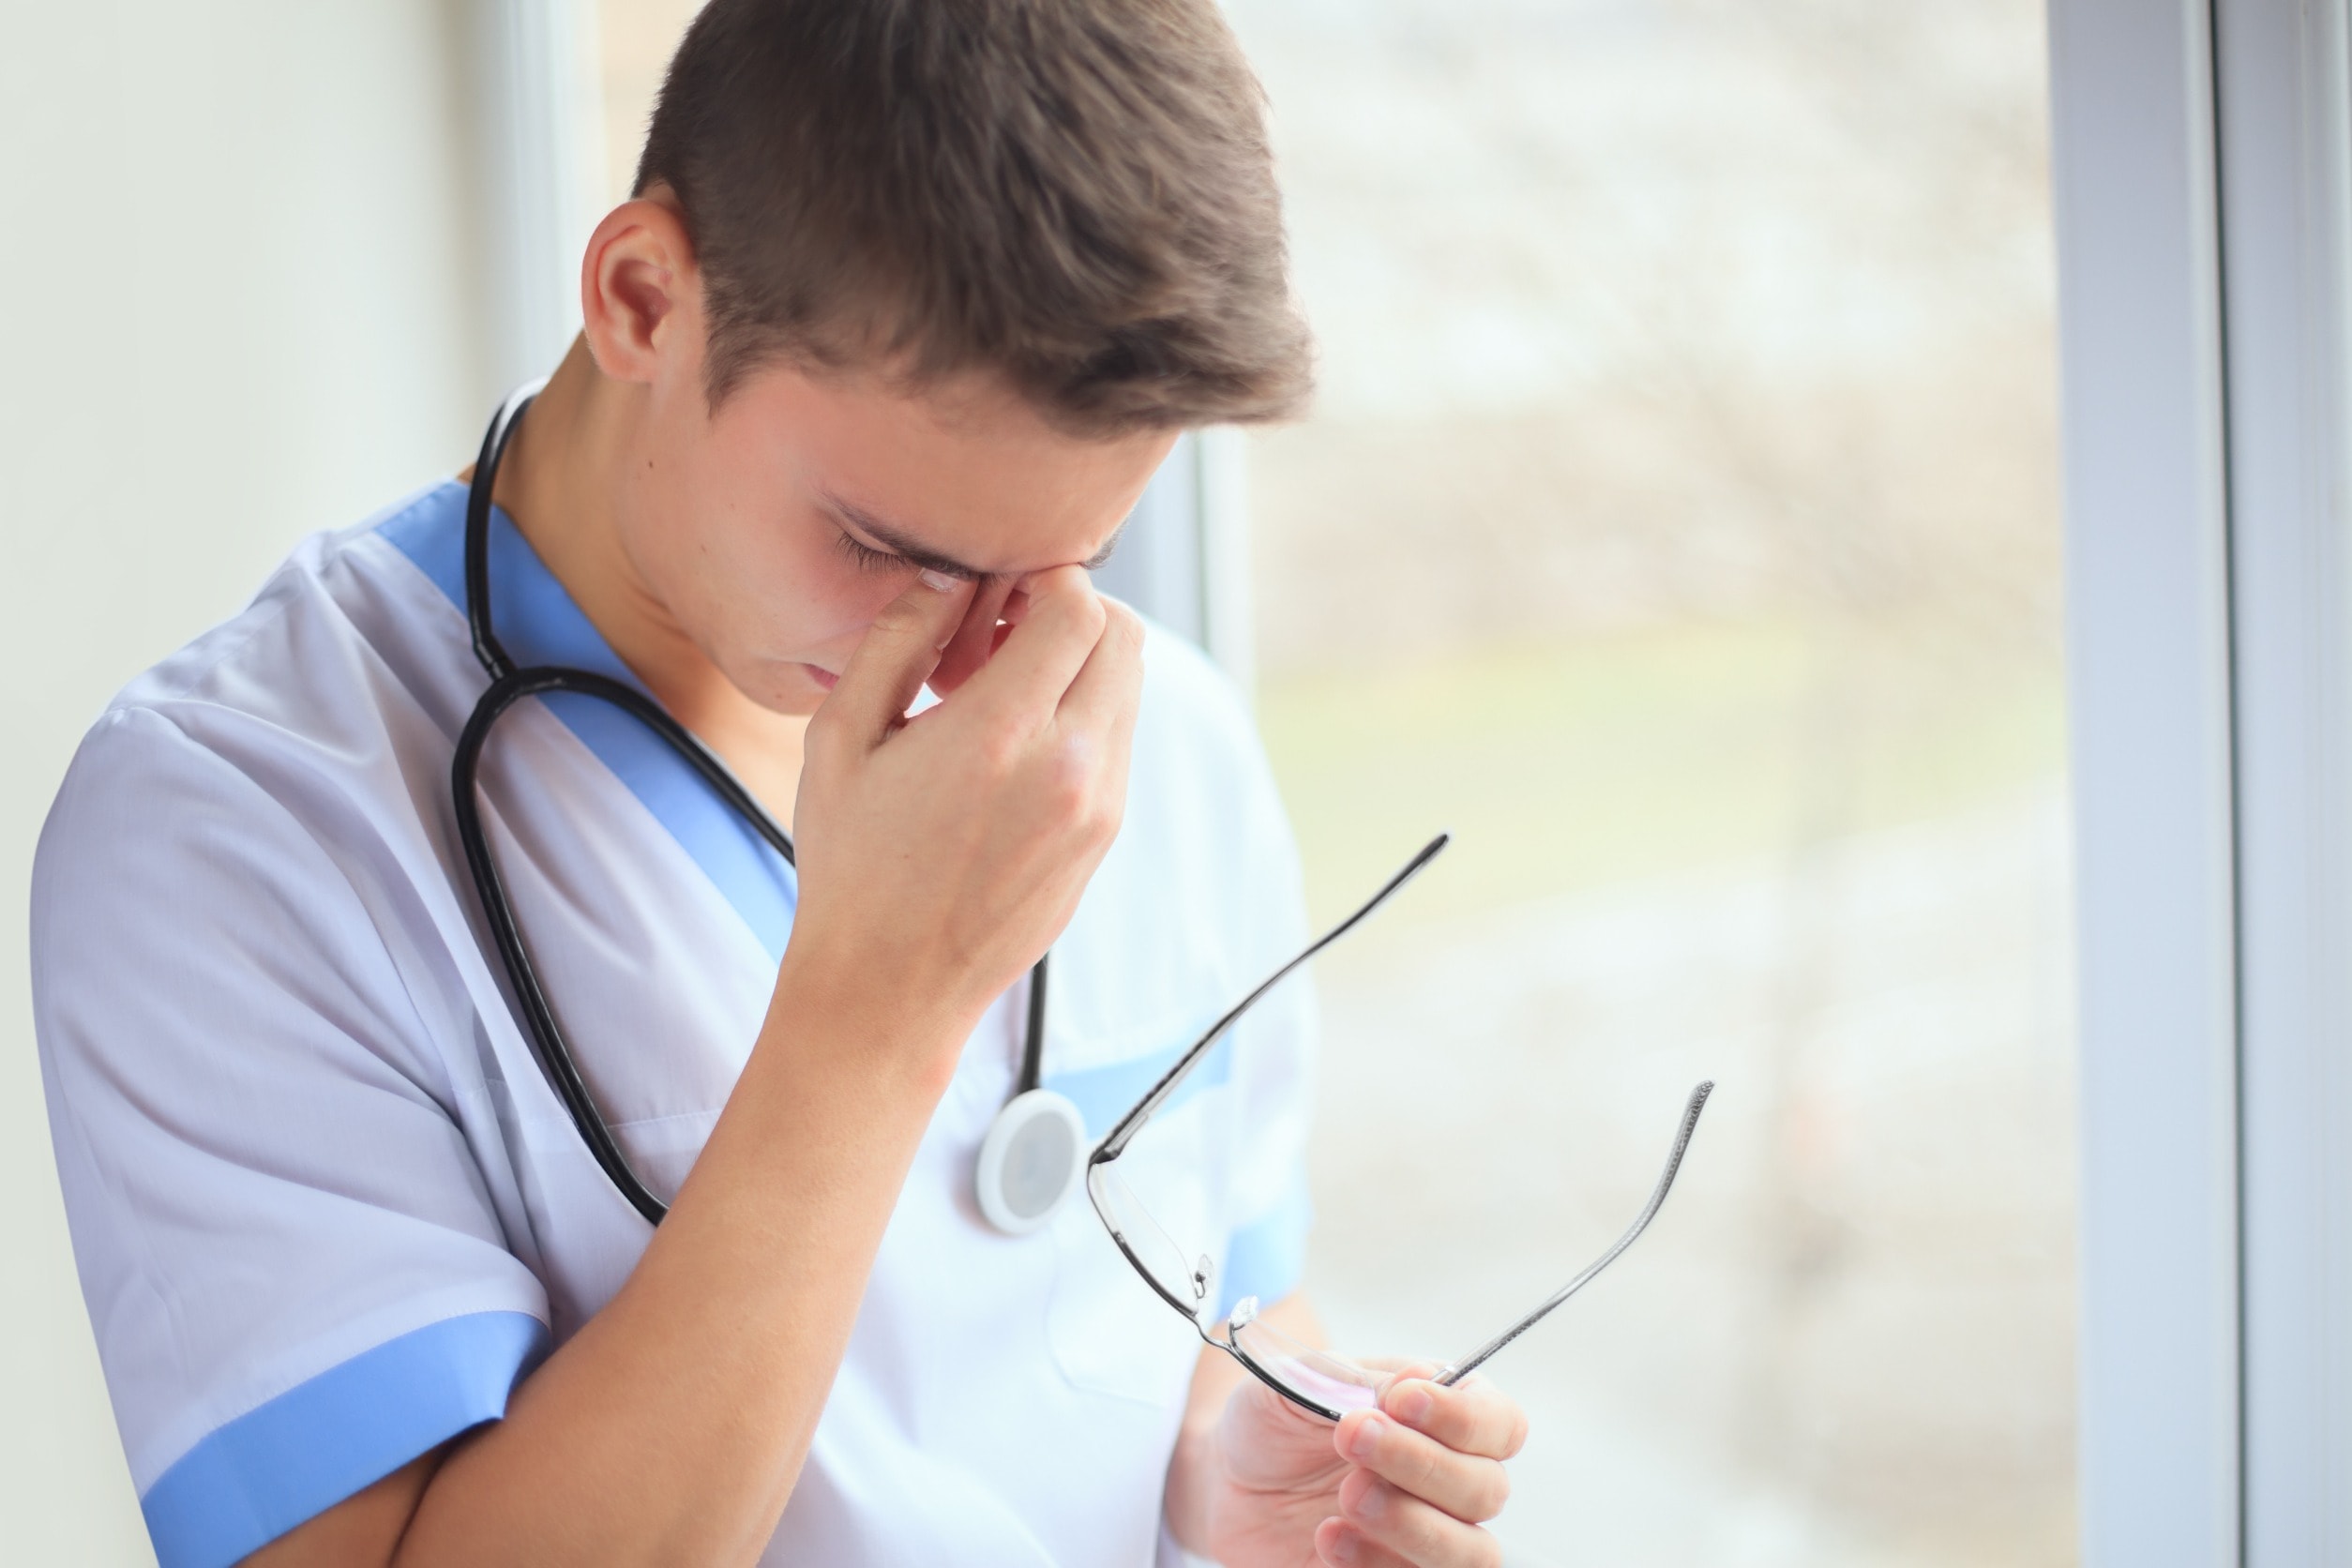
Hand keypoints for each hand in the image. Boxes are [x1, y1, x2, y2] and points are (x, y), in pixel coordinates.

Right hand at [785, 565, 1142, 1068]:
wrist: (889, 990)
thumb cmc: (851, 867)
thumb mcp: (842, 740)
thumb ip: (899, 642)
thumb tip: (950, 578)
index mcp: (1002, 735)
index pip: (1079, 607)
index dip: (1045, 578)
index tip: (997, 594)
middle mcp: (1070, 769)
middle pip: (1124, 637)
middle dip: (1071, 613)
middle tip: (1002, 634)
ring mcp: (1099, 809)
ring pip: (1129, 688)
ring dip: (1079, 666)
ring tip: (999, 696)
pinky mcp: (1105, 839)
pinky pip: (1117, 744)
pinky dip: (1082, 720)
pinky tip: (1011, 750)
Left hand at [1204, 1363, 1524, 1567]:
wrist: (1229, 1480)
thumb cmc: (1277, 1420)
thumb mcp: (1303, 1380)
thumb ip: (1360, 1379)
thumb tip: (1415, 1382)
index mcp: (1444, 1415)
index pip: (1499, 1423)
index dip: (1462, 1418)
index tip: (1401, 1401)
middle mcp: (1449, 1479)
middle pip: (1488, 1490)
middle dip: (1420, 1463)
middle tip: (1351, 1437)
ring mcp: (1427, 1537)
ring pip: (1471, 1553)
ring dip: (1411, 1523)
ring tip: (1347, 1497)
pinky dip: (1374, 1563)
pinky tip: (1328, 1537)